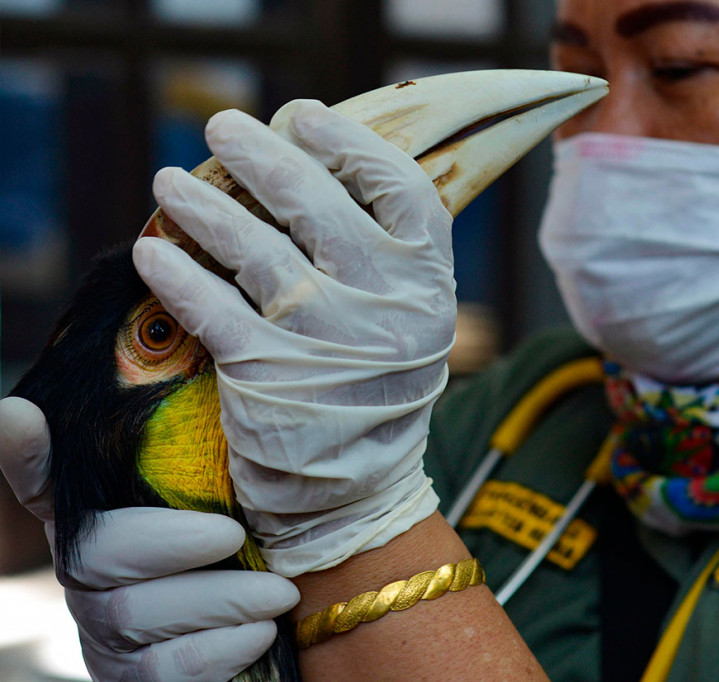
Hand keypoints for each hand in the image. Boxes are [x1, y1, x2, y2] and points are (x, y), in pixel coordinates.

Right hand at [0, 397, 299, 681]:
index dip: (24, 454)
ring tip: (278, 592)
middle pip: (93, 556)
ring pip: (135, 616)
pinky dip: (220, 649)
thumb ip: (210, 457)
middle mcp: (89, 577)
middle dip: (170, 543)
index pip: (46, 483)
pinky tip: (260, 631)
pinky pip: (165, 670)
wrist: (267, 641)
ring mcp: (106, 636)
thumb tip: (219, 355)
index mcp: (104, 522)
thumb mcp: (235, 502)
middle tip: (233, 533)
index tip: (18, 414)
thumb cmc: (250, 556)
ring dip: (219, 600)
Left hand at [133, 100, 454, 576]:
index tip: (307, 117)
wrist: (360, 491)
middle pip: (321, 207)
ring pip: (258, 250)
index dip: (354, 145)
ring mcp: (330, 341)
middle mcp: (388, 306)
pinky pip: (214, 309)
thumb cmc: (376, 387)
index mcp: (429, 283)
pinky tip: (151, 254)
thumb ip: (384, 256)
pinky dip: (178, 276)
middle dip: (264, 157)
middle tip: (222, 126)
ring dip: (205, 207)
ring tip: (166, 183)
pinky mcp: (272, 376)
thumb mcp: (409, 320)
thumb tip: (317, 170)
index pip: (403, 190)